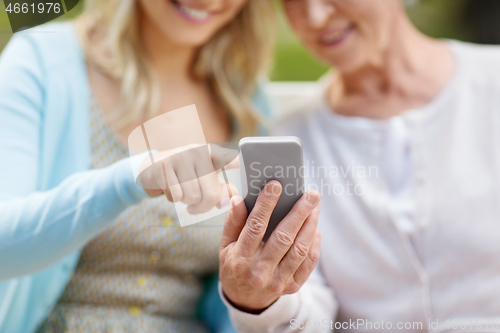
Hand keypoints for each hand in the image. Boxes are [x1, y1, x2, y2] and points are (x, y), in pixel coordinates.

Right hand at [139, 144, 238, 213]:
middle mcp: (198, 152)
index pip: (231, 159)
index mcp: (211, 154)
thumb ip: (220, 188)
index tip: (255, 162)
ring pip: (192, 197)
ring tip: (183, 194)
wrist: (150, 168)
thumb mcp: (203, 178)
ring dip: (187, 203)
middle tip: (195, 208)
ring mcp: (180, 157)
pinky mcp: (164, 166)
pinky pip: (176, 196)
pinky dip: (174, 199)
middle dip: (203, 207)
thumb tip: (229, 201)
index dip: (242, 162)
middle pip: (211, 194)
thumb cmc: (184, 176)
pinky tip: (171, 190)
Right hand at [219, 181, 320, 312]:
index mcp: (240, 259)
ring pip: (300, 249)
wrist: (244, 300)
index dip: (265, 205)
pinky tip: (314, 227)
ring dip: (310, 225)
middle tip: (311, 194)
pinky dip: (314, 243)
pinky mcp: (292, 286)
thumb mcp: (225, 245)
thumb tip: (238, 198)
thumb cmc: (234, 264)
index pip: (255, 227)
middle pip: (283, 237)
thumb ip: (232, 222)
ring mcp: (278, 281)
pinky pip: (308, 262)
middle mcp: (259, 272)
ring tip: (315, 206)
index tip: (275, 185)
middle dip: (299, 213)